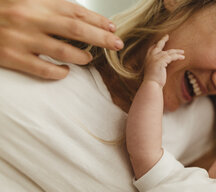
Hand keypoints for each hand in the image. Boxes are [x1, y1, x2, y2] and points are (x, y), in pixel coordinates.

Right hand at [0, 0, 123, 78]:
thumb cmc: (0, 9)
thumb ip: (49, 4)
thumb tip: (77, 14)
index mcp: (34, 1)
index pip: (75, 11)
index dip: (97, 20)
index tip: (112, 28)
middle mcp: (30, 18)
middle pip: (76, 30)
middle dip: (101, 38)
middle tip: (117, 45)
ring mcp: (21, 39)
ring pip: (63, 51)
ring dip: (82, 57)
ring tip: (90, 59)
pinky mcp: (11, 57)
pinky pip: (43, 69)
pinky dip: (59, 72)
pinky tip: (66, 72)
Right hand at [143, 34, 183, 86]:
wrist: (152, 84)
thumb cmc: (153, 80)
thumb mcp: (154, 70)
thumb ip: (157, 65)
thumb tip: (163, 65)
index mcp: (148, 58)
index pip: (151, 48)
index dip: (155, 45)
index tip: (159, 42)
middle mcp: (151, 56)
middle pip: (158, 45)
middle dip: (163, 40)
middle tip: (167, 36)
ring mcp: (156, 58)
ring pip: (169, 52)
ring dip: (177, 52)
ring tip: (182, 52)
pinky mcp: (162, 61)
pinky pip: (172, 57)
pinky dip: (178, 57)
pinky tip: (182, 57)